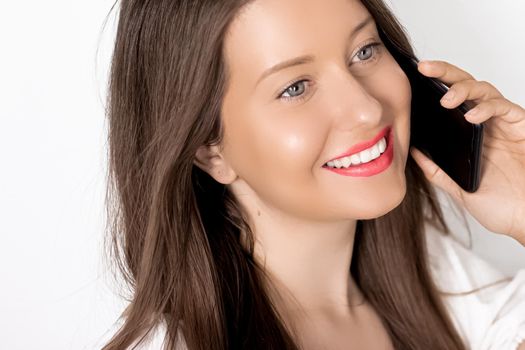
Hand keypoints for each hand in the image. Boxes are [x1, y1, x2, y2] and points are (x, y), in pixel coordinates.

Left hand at [410, 60, 524, 244]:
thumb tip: (412, 151)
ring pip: (483, 90)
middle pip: (464, 87)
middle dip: (444, 73)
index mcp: (467, 135)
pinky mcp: (520, 127)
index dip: (432, 88)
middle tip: (424, 68)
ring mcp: (502, 124)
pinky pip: (503, 107)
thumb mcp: (457, 187)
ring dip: (462, 89)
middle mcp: (485, 124)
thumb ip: (436, 169)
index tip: (410, 80)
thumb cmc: (499, 205)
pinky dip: (486, 107)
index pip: (449, 102)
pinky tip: (471, 115)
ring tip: (445, 99)